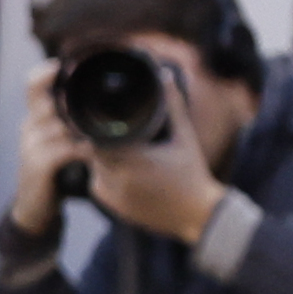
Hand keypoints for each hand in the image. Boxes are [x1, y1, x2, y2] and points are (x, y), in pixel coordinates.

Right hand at [9, 60, 92, 236]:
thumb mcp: (58, 144)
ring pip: (59, 123)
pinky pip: (63, 149)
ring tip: (106, 127)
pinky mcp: (37, 165)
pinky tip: (97, 151)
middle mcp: (29, 127)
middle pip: (46, 98)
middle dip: (73, 99)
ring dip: (84, 126)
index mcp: (34, 118)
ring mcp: (31, 146)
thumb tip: (103, 111)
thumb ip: (72, 125)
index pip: (33, 84)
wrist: (34, 210)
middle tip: (100, 99)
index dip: (48, 71)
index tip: (67, 65)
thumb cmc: (54, 173)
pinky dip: (83, 148)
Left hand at [86, 66, 226, 245]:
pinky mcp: (116, 209)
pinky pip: (98, 185)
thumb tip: (163, 76)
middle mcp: (119, 179)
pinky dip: (104, 175)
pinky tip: (119, 168)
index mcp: (134, 159)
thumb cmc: (193, 175)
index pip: (97, 136)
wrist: (199, 218)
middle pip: (93, 151)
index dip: (96, 125)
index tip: (102, 117)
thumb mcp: (184, 137)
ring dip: (101, 158)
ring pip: (93, 168)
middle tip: (108, 130)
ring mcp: (116, 197)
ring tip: (117, 148)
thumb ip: (173, 105)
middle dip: (100, 140)